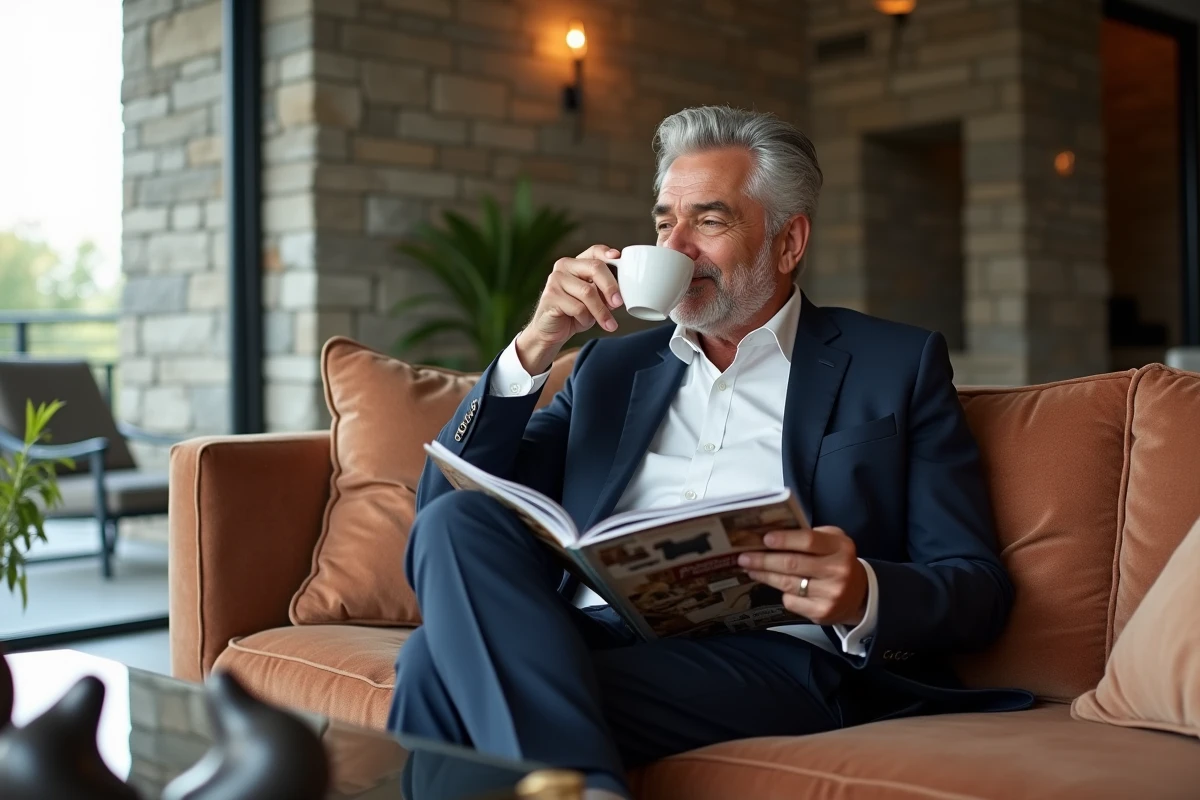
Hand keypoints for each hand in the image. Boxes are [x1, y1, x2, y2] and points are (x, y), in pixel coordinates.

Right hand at [515, 245, 622, 373]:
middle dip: (610, 286)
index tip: (618, 258)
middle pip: (595, 268)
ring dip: (601, 311)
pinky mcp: (550, 296)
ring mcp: (555, 280)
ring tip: (608, 323)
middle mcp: (564, 266)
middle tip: (619, 303)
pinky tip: (582, 322)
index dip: (607, 253)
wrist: (551, 332)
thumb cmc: (575, 313)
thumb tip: (620, 293)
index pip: (594, 251)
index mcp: (576, 263)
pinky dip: (585, 318)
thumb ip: (604, 291)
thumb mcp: (594, 300)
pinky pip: (577, 307)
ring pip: (588, 292)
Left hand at [737, 526, 867, 625]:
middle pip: (793, 564)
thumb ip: (810, 536)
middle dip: (764, 560)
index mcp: (840, 547)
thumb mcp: (833, 542)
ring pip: (788, 583)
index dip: (784, 540)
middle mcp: (838, 570)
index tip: (764, 539)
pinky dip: (782, 593)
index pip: (808, 540)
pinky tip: (776, 585)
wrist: (859, 595)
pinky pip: (791, 601)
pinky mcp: (821, 612)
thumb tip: (773, 534)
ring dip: (764, 575)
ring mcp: (830, 594)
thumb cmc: (837, 562)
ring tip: (750, 568)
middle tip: (744, 556)